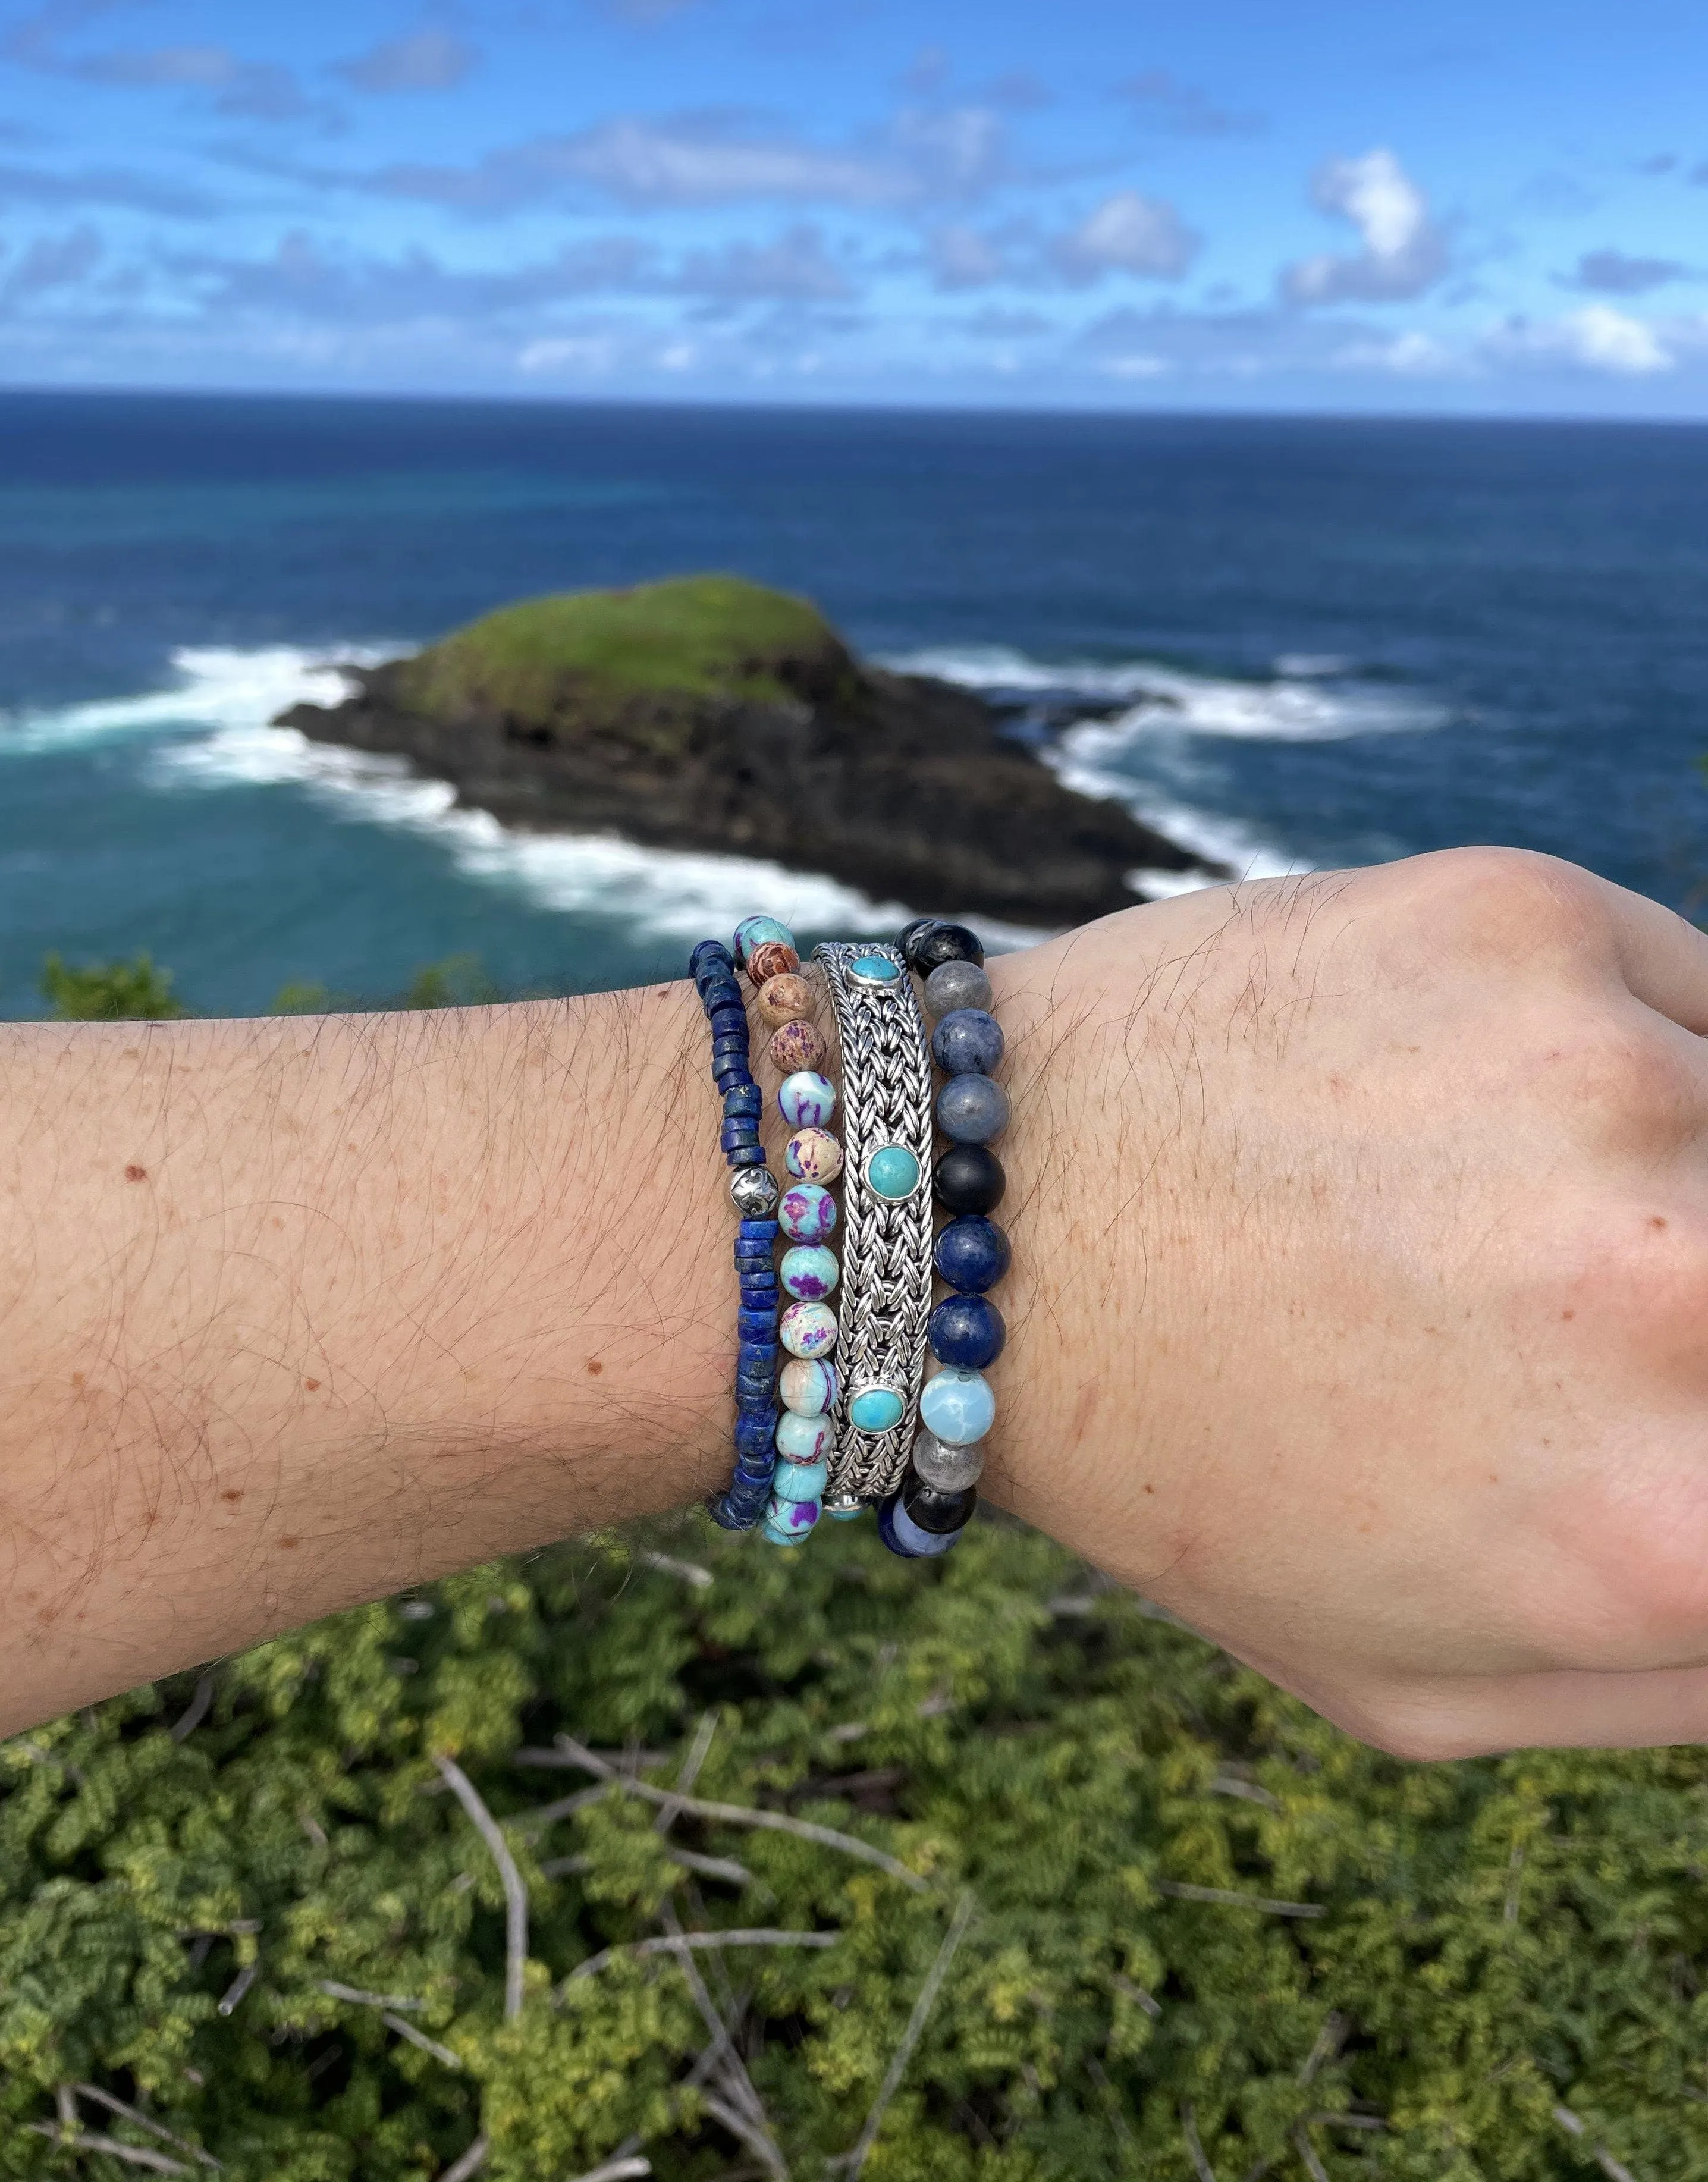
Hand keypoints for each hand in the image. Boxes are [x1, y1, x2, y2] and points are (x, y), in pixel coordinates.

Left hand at [988, 847, 1707, 1755]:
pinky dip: (1619, 1044)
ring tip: (1499, 1202)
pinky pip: (1680, 992)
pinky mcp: (1528, 919)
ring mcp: (1614, 1080)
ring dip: (1678, 1166)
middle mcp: (1680, 1296)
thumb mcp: (1438, 1680)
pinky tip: (1457, 1092)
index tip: (1675, 1369)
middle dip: (1693, 1293)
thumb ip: (1701, 1664)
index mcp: (1677, 1532)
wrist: (965, 1224)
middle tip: (1588, 1294)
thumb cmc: (1192, 1471)